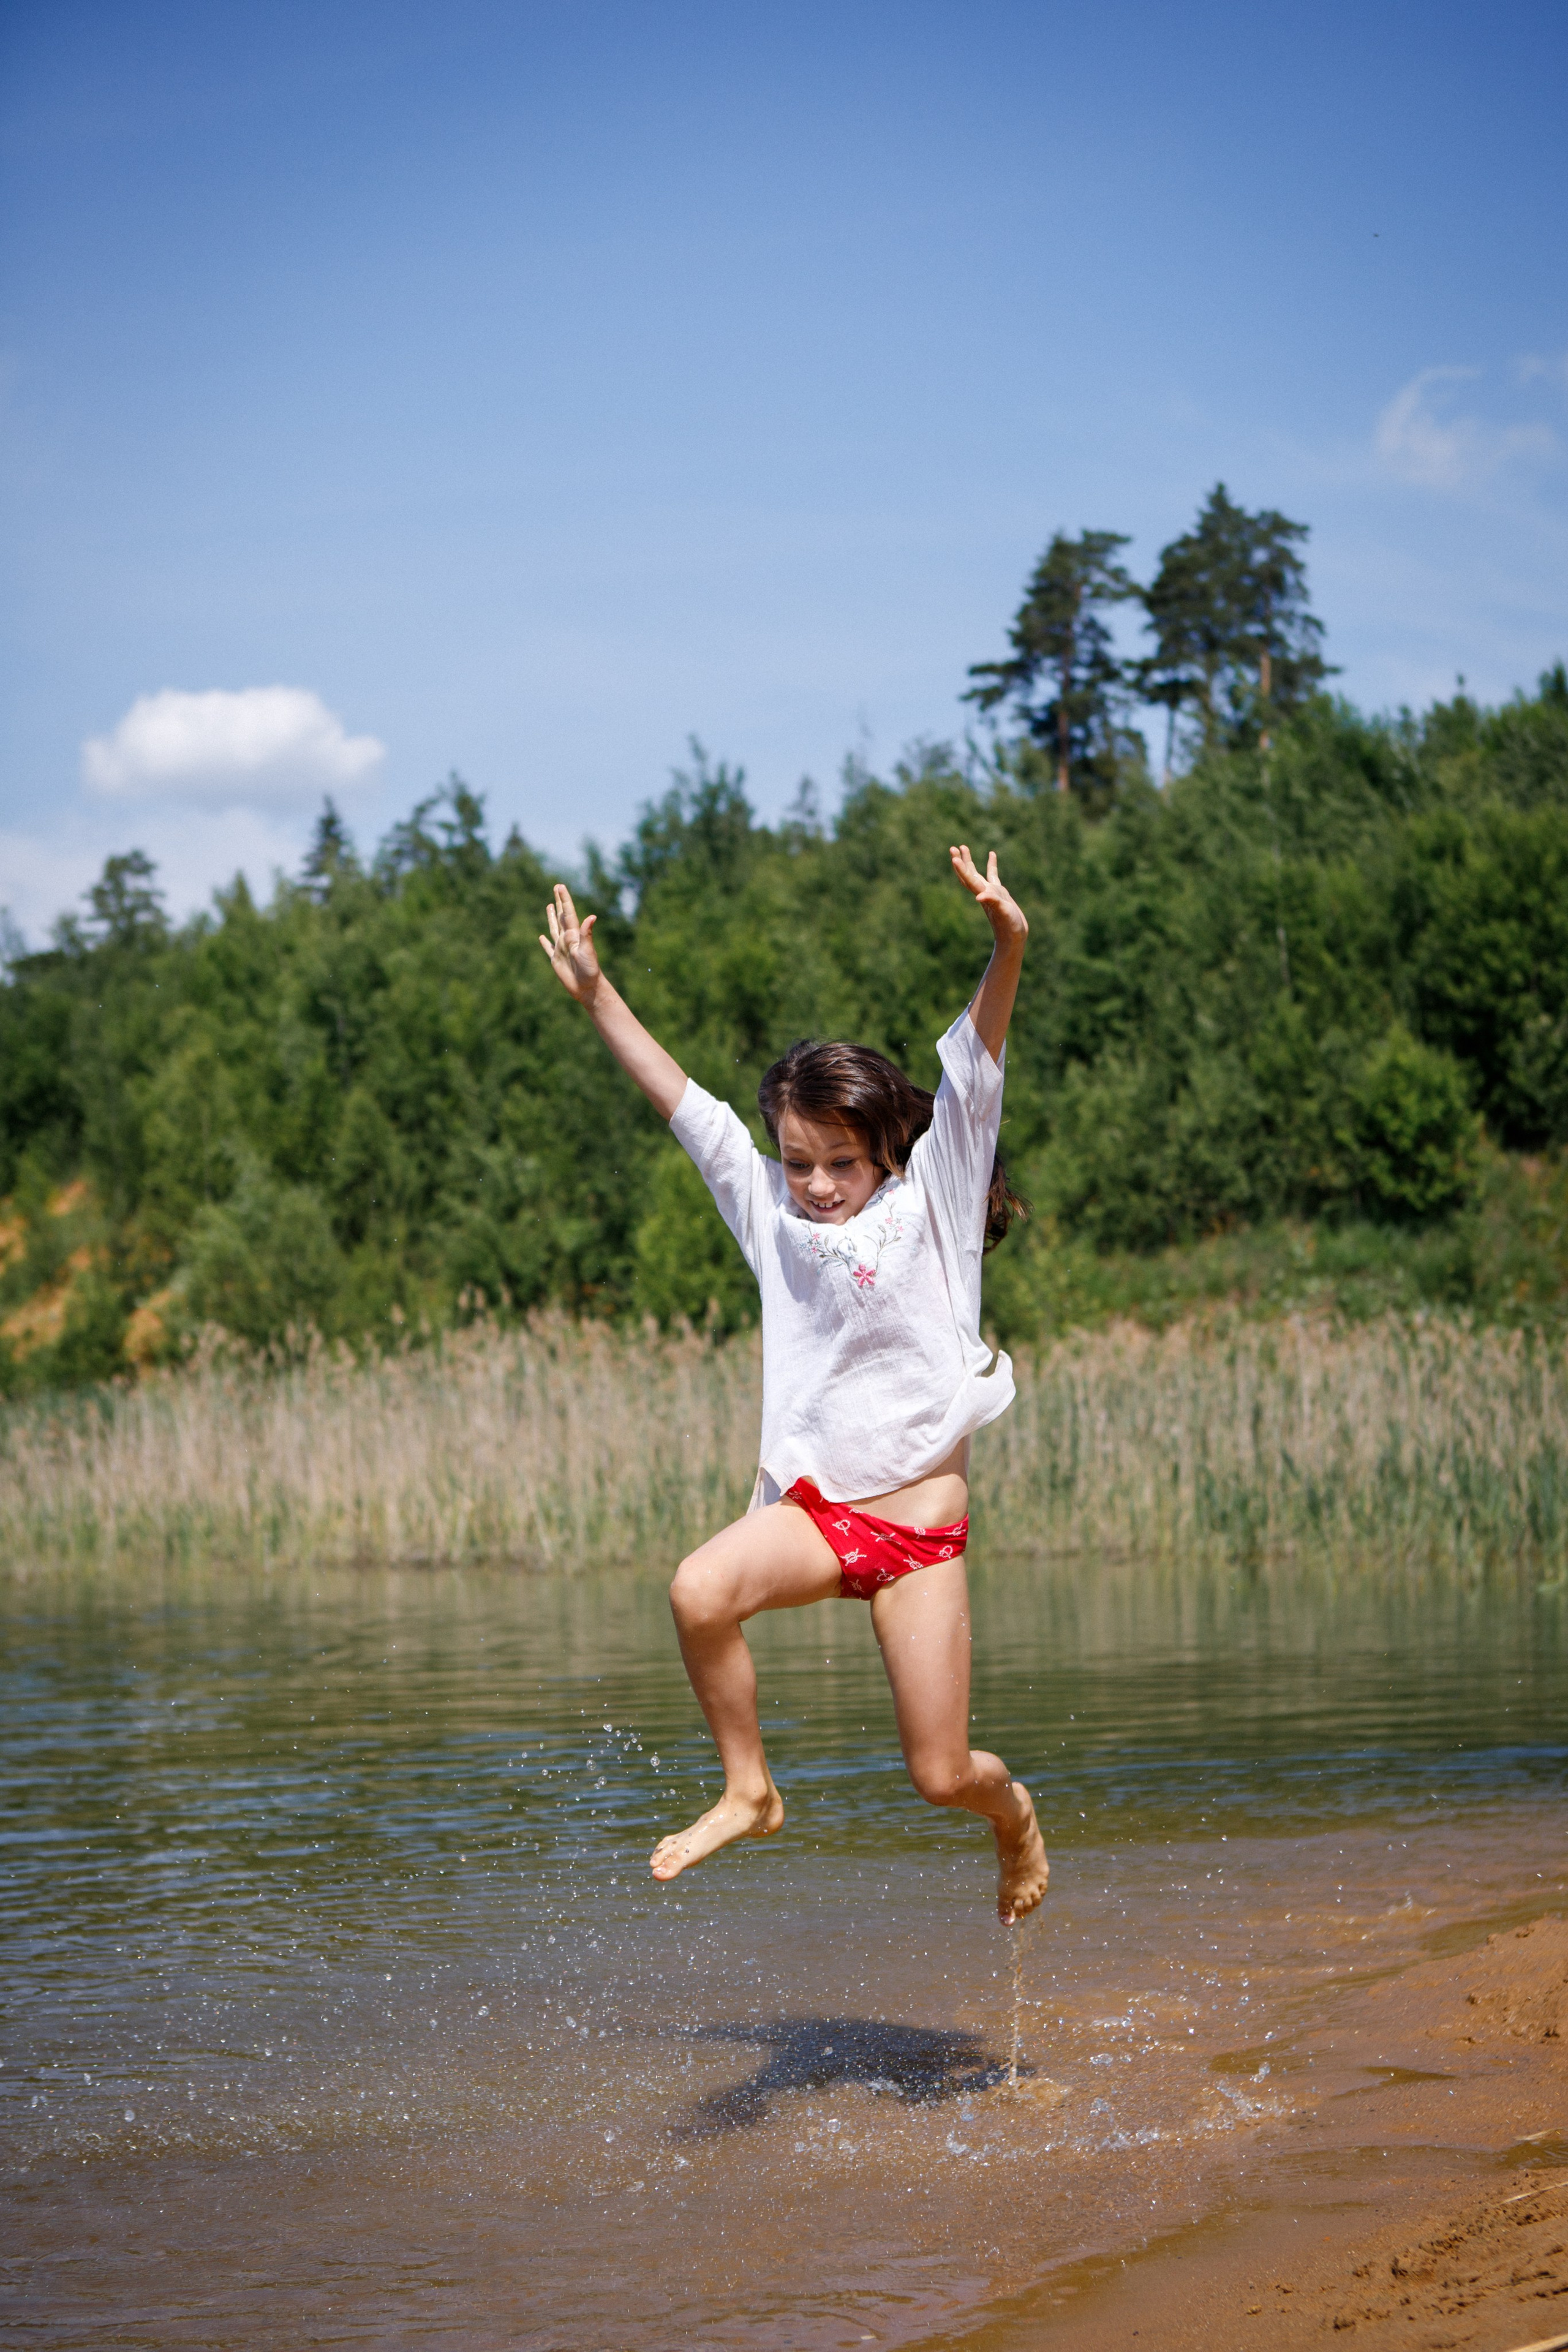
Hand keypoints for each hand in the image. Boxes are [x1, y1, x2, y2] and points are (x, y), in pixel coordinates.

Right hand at [538, 882, 602, 1002]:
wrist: (588, 988)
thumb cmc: (590, 970)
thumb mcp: (588, 951)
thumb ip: (587, 934)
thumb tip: (592, 916)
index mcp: (574, 935)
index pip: (568, 913)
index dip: (564, 899)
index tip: (560, 886)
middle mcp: (567, 939)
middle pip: (561, 917)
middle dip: (559, 902)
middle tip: (556, 887)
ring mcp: (561, 949)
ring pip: (554, 929)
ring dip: (552, 917)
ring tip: (549, 906)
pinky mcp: (556, 960)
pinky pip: (548, 948)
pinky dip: (544, 942)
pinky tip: (542, 937)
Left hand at [950, 845, 1027, 946]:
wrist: (1013, 937)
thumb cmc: (1008, 926)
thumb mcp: (1002, 913)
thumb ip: (992, 902)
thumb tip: (979, 896)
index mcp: (983, 895)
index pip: (969, 879)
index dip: (961, 868)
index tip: (954, 856)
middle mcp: (983, 892)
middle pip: (968, 874)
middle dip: (960, 861)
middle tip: (953, 848)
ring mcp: (990, 892)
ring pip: (977, 873)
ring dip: (969, 861)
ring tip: (964, 847)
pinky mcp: (999, 893)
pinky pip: (993, 875)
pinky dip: (991, 864)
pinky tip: (991, 854)